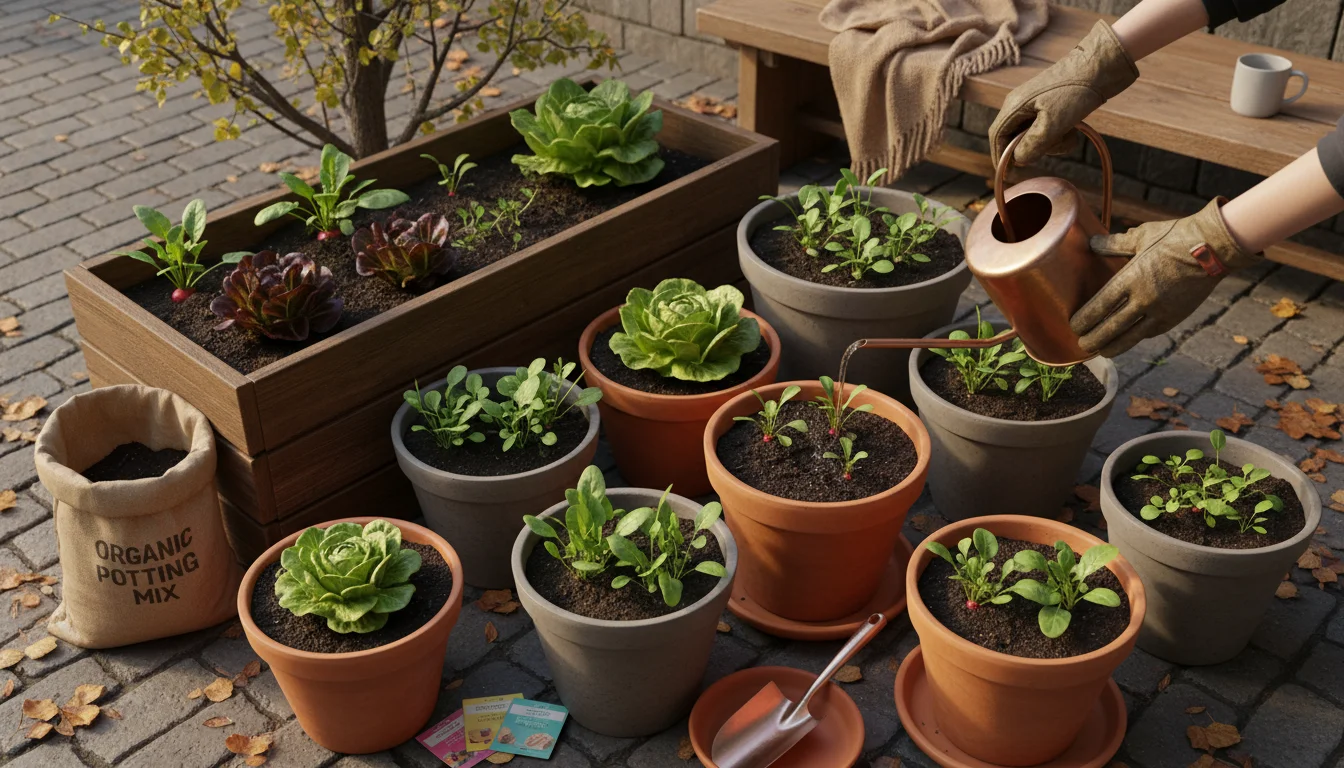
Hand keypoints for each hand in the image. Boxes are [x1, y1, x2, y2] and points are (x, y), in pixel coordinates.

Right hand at [988, 21, 1138, 166]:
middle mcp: (1021, 104)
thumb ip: (1032, 145)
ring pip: (1034, 135)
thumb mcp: (1053, 123)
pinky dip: (1059, 135)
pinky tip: (1074, 130)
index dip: (1000, 157)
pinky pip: (1048, 129)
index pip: (997, 136)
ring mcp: (1036, 104)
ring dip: (1051, 143)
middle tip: (1054, 147)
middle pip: (1016, 138)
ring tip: (1070, 135)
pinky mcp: (1052, 106)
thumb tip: (1018, 159)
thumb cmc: (1076, 90)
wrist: (1103, 63)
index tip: (1009, 175)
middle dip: (1034, 148)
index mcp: (1015, 105)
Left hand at [1070, 199, 1259, 358]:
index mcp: (1132, 278)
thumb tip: (1092, 243)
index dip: (1084, 320)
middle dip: (1093, 339)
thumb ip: (1114, 244)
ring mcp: (1161, 311)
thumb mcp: (1142, 236)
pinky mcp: (1176, 317)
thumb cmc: (1176, 236)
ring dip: (1113, 346)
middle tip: (1081, 345)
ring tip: (1101, 351)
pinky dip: (1137, 337)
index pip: (1100, 306)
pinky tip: (1128, 339)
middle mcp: (1144, 298)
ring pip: (1131, 337)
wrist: (1215, 246)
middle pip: (1111, 328)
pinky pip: (1151, 332)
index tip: (1074, 325)